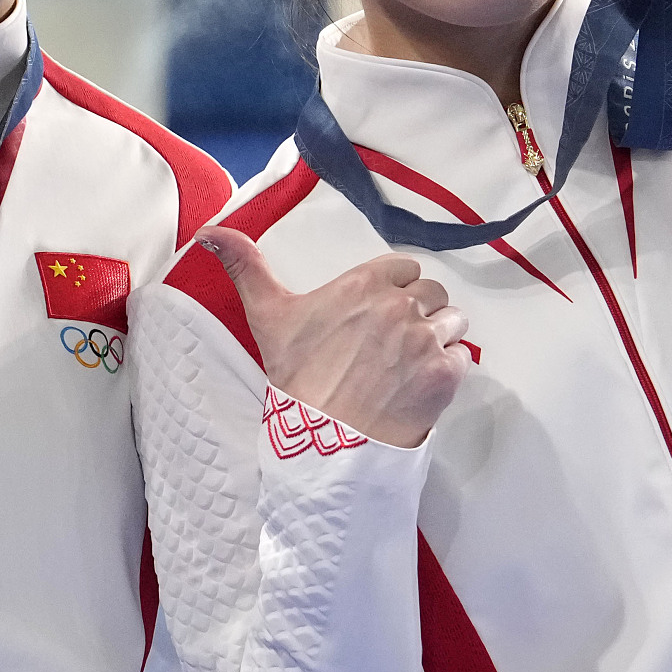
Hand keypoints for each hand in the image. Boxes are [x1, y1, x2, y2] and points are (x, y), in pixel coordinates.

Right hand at [199, 227, 469, 447]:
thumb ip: (245, 266)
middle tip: (394, 343)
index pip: (404, 268)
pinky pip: (462, 356)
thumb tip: (208, 232)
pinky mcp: (446, 372)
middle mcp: (401, 303)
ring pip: (452, 321)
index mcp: (365, 283)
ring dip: (438, 338)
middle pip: (433, 292)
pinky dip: (449, 369)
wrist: (327, 439)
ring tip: (410, 364)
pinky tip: (421, 384)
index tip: (380, 313)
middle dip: (420, 312)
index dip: (396, 289)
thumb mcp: (268, 316)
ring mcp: (427, 337)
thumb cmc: (298, 377)